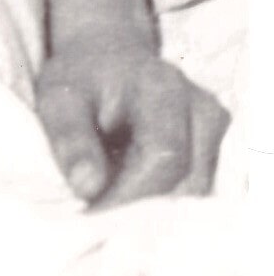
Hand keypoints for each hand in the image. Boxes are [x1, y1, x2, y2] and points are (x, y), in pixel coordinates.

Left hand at [37, 32, 228, 207]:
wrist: (108, 58)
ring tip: (111, 202)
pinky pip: (198, 191)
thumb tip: (89, 187)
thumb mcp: (58, 99)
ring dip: (155, 209)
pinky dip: (165, 203)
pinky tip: (132, 199)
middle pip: (186, 181)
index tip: (93, 214)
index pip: (163, 156)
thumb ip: (70, 139)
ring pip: (196, 194)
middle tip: (98, 217)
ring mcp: (214, 128)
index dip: (130, 195)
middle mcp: (200, 106)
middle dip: (141, 209)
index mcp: (160, 87)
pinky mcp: (216, 147)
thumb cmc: (81, 80)